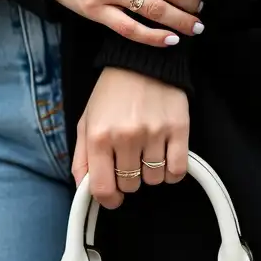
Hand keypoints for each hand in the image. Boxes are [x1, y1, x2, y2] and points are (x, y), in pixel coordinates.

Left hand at [72, 67, 188, 208]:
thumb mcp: (87, 122)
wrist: (142, 61)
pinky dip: (171, 172)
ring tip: (146, 151)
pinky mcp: (178, 129)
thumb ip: (82, 158)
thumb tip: (85, 190)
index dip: (108, 200)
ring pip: (153, 180)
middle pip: (131, 185)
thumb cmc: (111, 94)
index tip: (113, 198)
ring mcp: (154, 133)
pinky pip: (177, 171)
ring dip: (150, 172)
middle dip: (129, 179)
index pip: (103, 188)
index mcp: (98, 136)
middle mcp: (125, 136)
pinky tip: (164, 157)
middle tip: (129, 159)